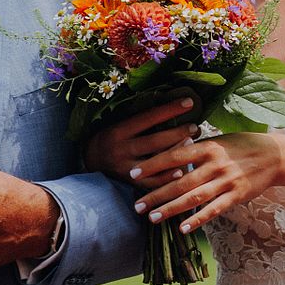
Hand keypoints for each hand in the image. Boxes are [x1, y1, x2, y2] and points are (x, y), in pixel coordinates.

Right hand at [83, 96, 197, 179]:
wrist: (89, 161)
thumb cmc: (109, 137)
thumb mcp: (118, 124)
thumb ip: (139, 119)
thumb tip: (169, 107)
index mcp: (119, 130)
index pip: (149, 117)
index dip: (170, 109)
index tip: (189, 102)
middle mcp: (122, 149)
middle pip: (154, 141)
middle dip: (178, 133)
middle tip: (195, 127)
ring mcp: (126, 168)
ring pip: (155, 161)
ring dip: (176, 153)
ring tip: (193, 144)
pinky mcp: (129, 183)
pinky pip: (151, 182)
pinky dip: (167, 177)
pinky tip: (182, 171)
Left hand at [131, 133, 284, 233]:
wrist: (275, 155)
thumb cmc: (243, 145)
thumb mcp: (219, 140)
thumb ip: (197, 149)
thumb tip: (172, 155)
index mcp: (208, 146)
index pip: (174, 155)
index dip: (152, 165)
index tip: (133, 173)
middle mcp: (215, 164)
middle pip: (180, 181)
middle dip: (156, 194)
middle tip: (136, 205)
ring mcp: (226, 181)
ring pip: (194, 197)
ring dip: (171, 209)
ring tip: (152, 217)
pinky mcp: (237, 195)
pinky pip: (214, 210)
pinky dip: (198, 219)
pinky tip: (183, 228)